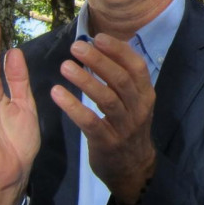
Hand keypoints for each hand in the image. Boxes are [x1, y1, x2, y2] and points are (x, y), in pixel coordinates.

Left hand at [50, 33, 155, 204]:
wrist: (133, 168)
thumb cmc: (129, 128)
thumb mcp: (136, 102)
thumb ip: (124, 79)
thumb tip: (106, 47)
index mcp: (146, 94)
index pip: (136, 66)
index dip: (118, 50)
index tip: (98, 37)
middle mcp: (139, 108)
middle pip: (120, 79)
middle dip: (98, 60)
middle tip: (76, 47)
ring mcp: (124, 126)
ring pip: (107, 99)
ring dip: (85, 81)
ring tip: (65, 66)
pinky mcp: (107, 142)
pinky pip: (90, 122)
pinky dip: (73, 107)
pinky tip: (57, 94)